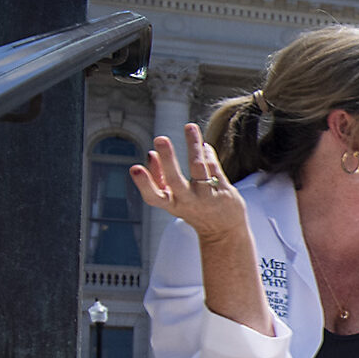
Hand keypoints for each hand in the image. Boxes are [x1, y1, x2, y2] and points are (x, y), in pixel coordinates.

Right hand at [130, 124, 248, 245]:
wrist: (223, 231)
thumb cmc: (192, 209)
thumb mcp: (172, 198)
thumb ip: (159, 178)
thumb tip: (152, 154)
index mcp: (171, 205)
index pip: (153, 197)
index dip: (144, 183)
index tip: (134, 168)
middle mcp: (188, 201)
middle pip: (175, 180)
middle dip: (168, 159)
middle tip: (160, 139)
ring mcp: (207, 196)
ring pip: (199, 167)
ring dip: (193, 145)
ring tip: (189, 126)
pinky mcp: (224, 190)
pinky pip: (214, 166)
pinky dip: (207, 153)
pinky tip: (203, 145)